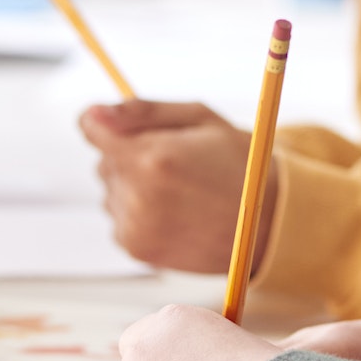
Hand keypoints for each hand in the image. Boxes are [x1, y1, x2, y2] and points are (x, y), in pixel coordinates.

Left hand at [80, 101, 276, 273]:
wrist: (269, 224)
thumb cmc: (238, 163)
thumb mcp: (199, 119)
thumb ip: (140, 112)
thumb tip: (91, 114)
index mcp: (152, 158)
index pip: (92, 128)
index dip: (106, 122)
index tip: (125, 125)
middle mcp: (138, 196)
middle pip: (104, 159)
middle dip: (131, 153)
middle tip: (177, 160)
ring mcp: (135, 227)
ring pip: (110, 189)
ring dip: (134, 184)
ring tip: (179, 188)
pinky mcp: (137, 249)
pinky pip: (120, 217)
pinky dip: (139, 210)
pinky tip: (175, 210)